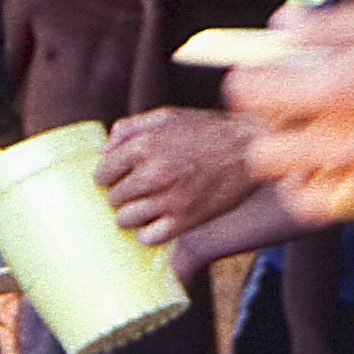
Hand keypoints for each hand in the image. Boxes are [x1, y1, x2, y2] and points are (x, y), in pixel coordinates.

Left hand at [97, 108, 262, 247]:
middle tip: (136, 191)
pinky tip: (157, 222)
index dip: (108, 176)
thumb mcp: (168, 117)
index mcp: (144, 145)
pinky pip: (149, 237)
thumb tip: (104, 149)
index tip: (117, 178)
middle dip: (121, 195)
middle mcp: (154, 172)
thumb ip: (131, 128)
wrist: (250, 147)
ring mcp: (170, 199)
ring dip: (132, 215)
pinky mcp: (186, 220)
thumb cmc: (207, 130)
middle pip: (113, 198)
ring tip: (145, 207)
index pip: (102, 173)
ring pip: (126, 219)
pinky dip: (148, 232)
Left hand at [222, 0, 353, 216]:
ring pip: (322, 199)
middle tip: (290, 113)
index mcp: (344, 89)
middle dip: (269, 134)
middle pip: (269, 162)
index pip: (252, 98)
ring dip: (315, 175)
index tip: (256, 74)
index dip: (248, 81)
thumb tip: (284, 27)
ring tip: (333, 146)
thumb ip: (331, 27)